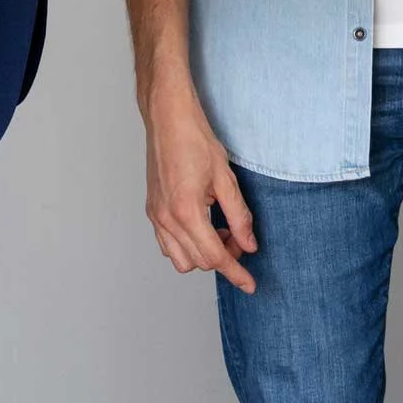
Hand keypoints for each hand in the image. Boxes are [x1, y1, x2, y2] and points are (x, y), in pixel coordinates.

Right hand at [143, 69, 257, 291]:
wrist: (168, 118)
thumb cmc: (195, 140)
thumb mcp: (226, 179)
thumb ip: (239, 216)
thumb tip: (249, 245)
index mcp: (186, 211)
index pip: (214, 257)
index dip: (236, 273)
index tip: (250, 284)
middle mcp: (166, 218)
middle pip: (198, 262)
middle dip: (223, 258)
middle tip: (239, 237)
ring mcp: (156, 216)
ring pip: (180, 259)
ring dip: (203, 254)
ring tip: (220, 230)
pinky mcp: (152, 210)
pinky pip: (167, 244)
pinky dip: (186, 245)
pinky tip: (203, 226)